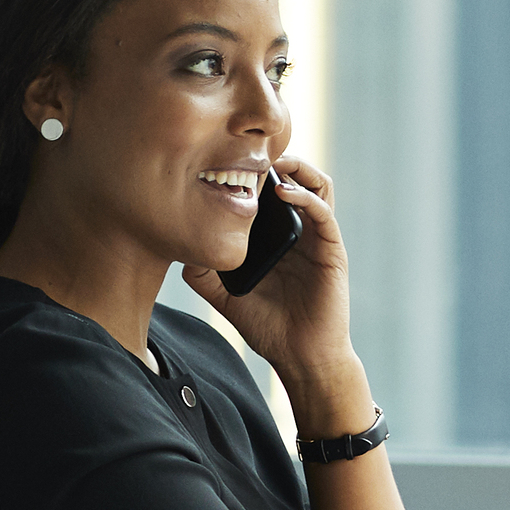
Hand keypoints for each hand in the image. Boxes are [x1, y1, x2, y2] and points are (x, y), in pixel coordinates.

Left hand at [181, 156, 355, 375]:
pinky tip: (284, 193)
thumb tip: (178, 248)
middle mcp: (299, 230)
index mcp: (276, 236)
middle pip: (295, 177)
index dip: (253, 171)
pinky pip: (324, 212)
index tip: (226, 159)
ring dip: (297, 167)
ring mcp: (317, 238)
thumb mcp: (225, 295)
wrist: (301, 356)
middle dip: (275, 159)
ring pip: (317, 184)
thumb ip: (204, 273)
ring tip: (272, 164)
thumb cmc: (268, 326)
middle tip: (248, 152)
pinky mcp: (332, 250)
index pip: (270, 190)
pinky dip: (306, 196)